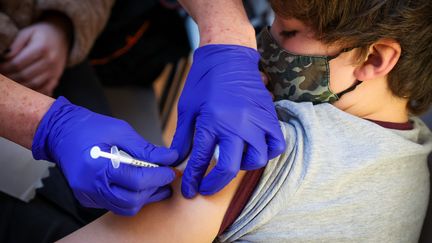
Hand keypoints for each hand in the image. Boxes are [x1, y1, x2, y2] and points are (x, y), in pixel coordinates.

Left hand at [0, 16, 69, 95]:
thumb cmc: (41, 34)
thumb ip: (15, 45)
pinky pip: (44, 90)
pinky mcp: (57, 78)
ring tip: (9, 83)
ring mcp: (55, 72)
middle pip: (24, 75)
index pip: (18, 63)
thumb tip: (4, 58)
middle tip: (1, 77)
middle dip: (9, 78)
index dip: (4, 68)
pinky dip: (32, 92)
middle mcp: (50, 62)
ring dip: (18, 86)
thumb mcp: (27, 33)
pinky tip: (23, 90)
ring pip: (33, 85)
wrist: (62, 37)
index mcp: (42, 48)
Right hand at [32, 97, 178, 215]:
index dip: (158, 177)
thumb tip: (168, 157)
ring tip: (157, 183)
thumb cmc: (88, 128)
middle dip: (154, 190)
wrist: (60, 132)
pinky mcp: (88, 198)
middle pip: (132, 200)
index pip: (137, 180)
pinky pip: (114, 205)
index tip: (170, 170)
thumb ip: (145, 148)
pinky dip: (131, 197)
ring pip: (124, 207)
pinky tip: (140, 185)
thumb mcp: (120, 130)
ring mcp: (88, 195)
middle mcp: (91, 186)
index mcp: (98, 166)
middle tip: (166, 177)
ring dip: (144, 197)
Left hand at [171, 44, 285, 197]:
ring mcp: (256, 121)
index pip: (201, 161)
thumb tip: (175, 161)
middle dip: (215, 184)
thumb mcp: (187, 109)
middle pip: (230, 169)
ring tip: (231, 162)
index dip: (193, 180)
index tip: (189, 191)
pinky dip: (267, 153)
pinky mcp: (269, 117)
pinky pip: (276, 145)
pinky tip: (254, 149)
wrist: (228, 57)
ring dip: (242, 167)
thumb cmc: (204, 81)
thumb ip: (182, 138)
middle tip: (206, 188)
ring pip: (256, 160)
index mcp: (212, 122)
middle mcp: (237, 125)